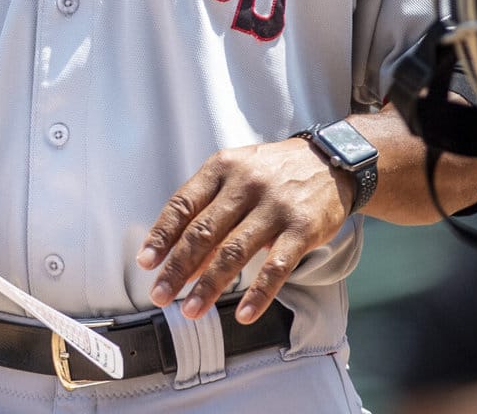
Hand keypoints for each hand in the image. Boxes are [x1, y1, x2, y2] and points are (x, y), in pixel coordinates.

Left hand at [137, 141, 352, 324]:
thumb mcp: (236, 174)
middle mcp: (246, 184)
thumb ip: (209, 210)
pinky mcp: (302, 229)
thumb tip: (181, 259)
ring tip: (191, 310)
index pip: (183, 204)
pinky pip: (276, 266)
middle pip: (204, 231)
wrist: (330, 161)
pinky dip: (258, 293)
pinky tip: (243, 314)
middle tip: (160, 295)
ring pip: (234, 252)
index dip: (162, 235)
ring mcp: (275, 207)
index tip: (146, 263)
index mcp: (222, 167)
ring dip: (209, 285)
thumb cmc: (272, 173)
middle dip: (178, 267)